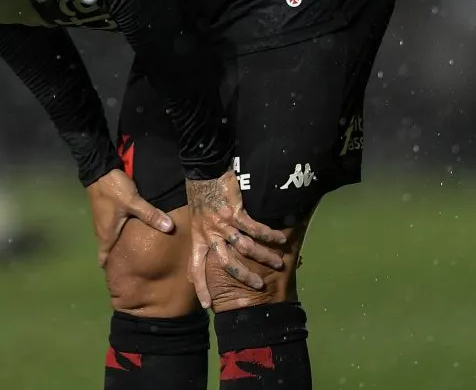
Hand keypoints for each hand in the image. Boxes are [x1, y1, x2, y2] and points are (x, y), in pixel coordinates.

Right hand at [86, 169, 174, 266]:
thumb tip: (170, 228)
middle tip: (132, 266)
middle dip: (117, 258)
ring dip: (118, 245)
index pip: (103, 257)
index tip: (118, 277)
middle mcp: (101, 231)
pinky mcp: (104, 211)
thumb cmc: (113, 190)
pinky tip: (129, 231)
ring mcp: (101, 221)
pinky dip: (118, 233)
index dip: (109, 268)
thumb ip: (151, 215)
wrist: (99, 170)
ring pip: (110, 238)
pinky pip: (111, 228)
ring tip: (132, 251)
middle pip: (107, 249)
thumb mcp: (134, 202)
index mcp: (106, 234)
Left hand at [185, 169, 286, 308]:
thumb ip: (203, 233)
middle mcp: (210, 233)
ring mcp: (222, 223)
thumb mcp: (195, 217)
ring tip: (279, 263)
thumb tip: (209, 246)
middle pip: (226, 263)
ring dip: (263, 257)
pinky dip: (269, 235)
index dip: (201, 287)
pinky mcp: (235, 211)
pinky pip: (254, 228)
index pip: (196, 267)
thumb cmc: (200, 192)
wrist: (203, 169)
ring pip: (245, 247)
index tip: (207, 306)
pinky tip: (280, 239)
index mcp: (198, 237)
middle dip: (243, 276)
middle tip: (258, 286)